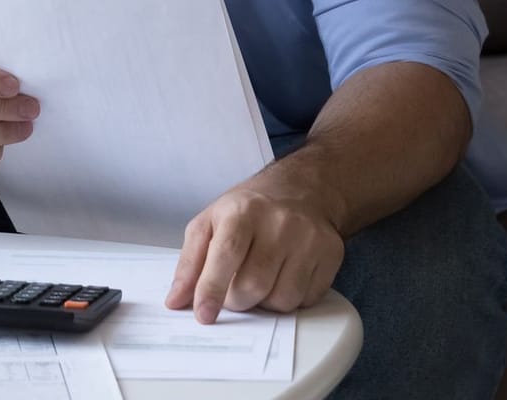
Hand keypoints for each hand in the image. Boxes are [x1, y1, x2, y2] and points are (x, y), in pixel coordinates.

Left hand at [165, 170, 345, 322]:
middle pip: (253, 285)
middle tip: (232, 291)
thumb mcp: (209, 223)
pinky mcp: (331, 254)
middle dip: (236, 300)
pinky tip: (283, 277)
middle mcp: (279, 223)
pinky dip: (289, 299)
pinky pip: (306, 300)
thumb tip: (175, 300)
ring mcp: (308, 238)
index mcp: (242, 211)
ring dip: (264, 302)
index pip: (225, 255)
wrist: (298, 192)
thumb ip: (190, 263)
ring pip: (282, 299)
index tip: (204, 314)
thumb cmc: (247, 211)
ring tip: (259, 279)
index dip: (211, 289)